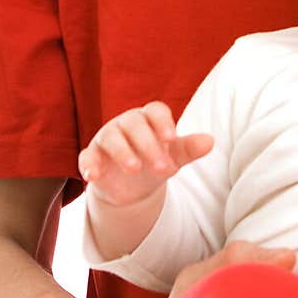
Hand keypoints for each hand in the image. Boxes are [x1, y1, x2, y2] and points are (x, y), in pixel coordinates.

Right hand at [78, 101, 213, 208]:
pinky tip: (94, 176)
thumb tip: (210, 141)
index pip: (155, 111)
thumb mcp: (173, 157)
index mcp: (148, 120)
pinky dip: (89, 165)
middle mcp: (126, 125)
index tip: (172, 137)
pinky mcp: (92, 157)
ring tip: (134, 168)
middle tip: (161, 167)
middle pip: (134, 124)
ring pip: (111, 137)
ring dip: (123, 152)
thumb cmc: (155, 161)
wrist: (132, 187)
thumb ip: (188, 148)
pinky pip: (87, 156)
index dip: (162, 122)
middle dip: (148, 144)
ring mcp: (107, 139)